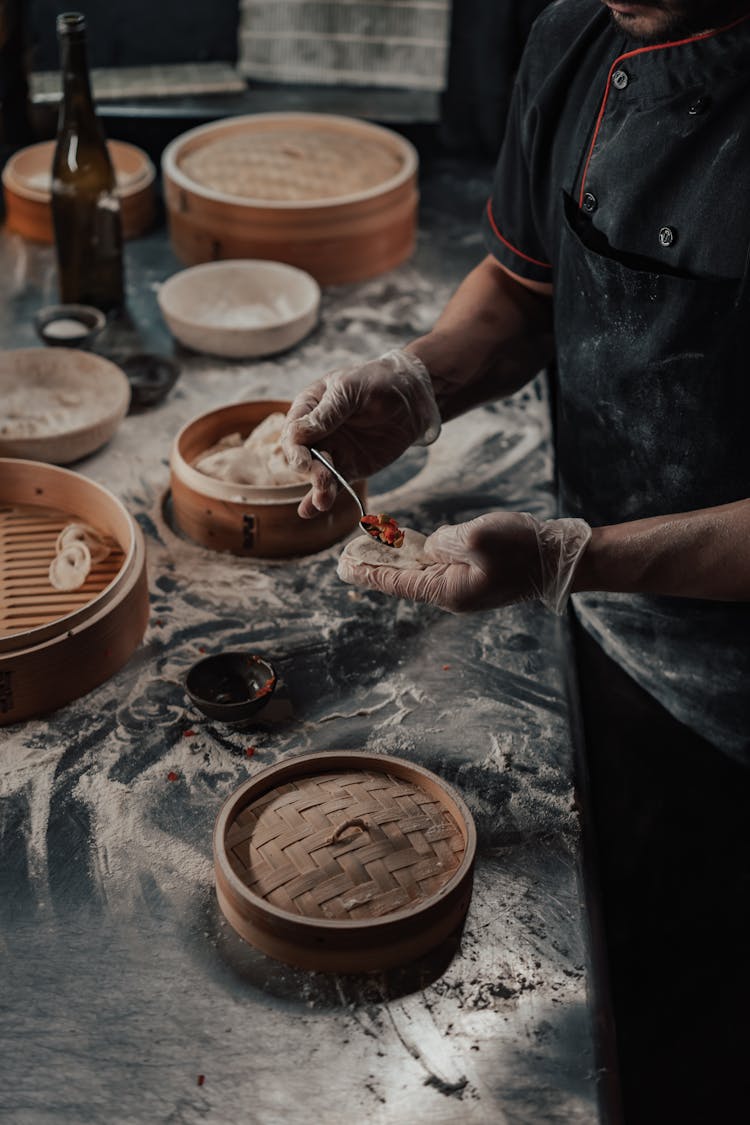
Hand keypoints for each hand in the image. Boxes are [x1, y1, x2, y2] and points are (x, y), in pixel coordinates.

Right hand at [281, 349, 440, 517]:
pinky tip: (310, 511)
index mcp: (309, 408)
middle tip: (322, 478)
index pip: (292, 431)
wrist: (412, 396)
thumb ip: (327, 413)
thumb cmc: (378, 382)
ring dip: (317, 488)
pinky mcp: (350, 467)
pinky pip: (333, 484)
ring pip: (316, 474)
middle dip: (309, 470)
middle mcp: (316, 432)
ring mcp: (333, 451)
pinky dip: (320, 498)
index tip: (304, 461)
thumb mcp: (350, 389)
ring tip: (324, 499)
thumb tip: (297, 434)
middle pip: (301, 457)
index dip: (295, 448)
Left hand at [337, 512, 591, 614]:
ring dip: (396, 560)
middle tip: (345, 559)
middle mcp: (453, 594)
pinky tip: (408, 546)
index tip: (342, 567)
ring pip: (422, 571)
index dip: (369, 572)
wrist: (562, 559)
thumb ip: (444, 541)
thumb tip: (432, 546)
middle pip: (405, 579)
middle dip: (376, 567)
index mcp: (449, 591)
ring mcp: (466, 585)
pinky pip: (440, 565)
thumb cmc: (523, 549)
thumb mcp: (479, 538)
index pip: (398, 581)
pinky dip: (420, 555)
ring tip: (369, 549)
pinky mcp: (477, 574)